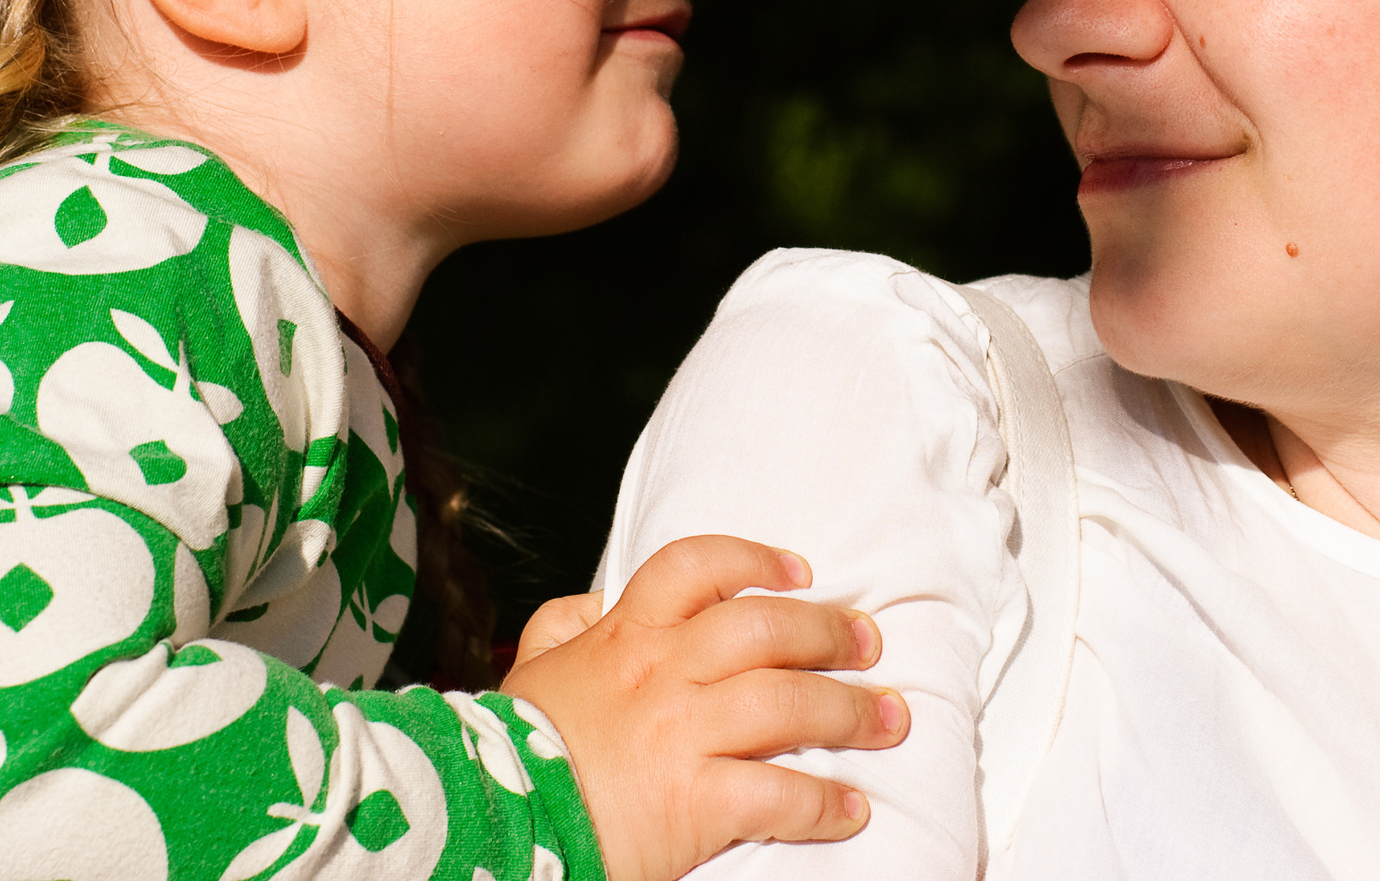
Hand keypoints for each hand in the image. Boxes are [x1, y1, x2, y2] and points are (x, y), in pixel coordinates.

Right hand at [501, 535, 907, 880]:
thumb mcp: (533, 665)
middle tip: (871, 644)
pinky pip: (780, 795)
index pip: (699, 568)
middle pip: (767, 630)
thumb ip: (565, 623)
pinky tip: (852, 808)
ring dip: (852, 712)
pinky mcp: (694, 801)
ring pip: (789, 703)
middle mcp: (661, 671)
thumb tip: (599, 601)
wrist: (488, 816)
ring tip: (890, 720)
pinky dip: (825, 803)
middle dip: (831, 633)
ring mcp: (681, 733)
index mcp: (625, 634)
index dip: (758, 562)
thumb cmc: (516, 748)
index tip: (802, 572)